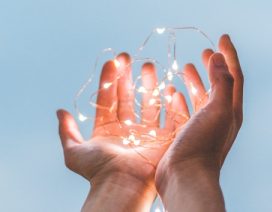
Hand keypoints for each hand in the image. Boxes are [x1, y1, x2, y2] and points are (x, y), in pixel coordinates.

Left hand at [57, 53, 188, 211]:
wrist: (122, 186)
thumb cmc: (99, 171)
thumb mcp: (74, 152)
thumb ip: (66, 132)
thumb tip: (60, 112)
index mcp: (108, 130)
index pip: (109, 99)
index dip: (109, 80)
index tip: (112, 62)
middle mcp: (128, 130)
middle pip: (128, 98)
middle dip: (128, 77)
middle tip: (128, 57)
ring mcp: (147, 133)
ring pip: (148, 104)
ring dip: (148, 85)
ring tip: (148, 66)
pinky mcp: (164, 139)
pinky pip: (171, 119)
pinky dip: (172, 105)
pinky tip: (169, 89)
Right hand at [155, 35, 243, 211]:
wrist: (186, 177)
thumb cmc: (203, 145)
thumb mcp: (219, 110)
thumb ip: (222, 82)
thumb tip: (219, 58)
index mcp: (230, 110)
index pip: (233, 76)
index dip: (229, 55)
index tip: (221, 38)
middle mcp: (218, 117)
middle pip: (217, 85)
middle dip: (212, 67)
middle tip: (204, 52)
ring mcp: (201, 126)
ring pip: (199, 97)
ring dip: (194, 81)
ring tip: (186, 67)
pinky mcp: (185, 133)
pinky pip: (183, 111)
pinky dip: (179, 99)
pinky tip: (171, 92)